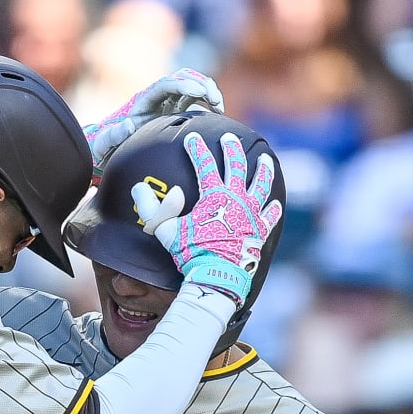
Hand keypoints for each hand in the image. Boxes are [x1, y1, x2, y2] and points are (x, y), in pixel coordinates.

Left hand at [83, 68, 223, 174]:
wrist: (109, 149)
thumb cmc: (107, 147)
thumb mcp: (106, 143)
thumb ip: (114, 135)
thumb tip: (128, 125)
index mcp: (142, 101)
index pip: (165, 85)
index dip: (182, 85)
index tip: (198, 93)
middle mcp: (156, 97)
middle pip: (182, 78)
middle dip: (200, 84)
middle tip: (214, 100)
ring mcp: (167, 102)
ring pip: (192, 84)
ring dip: (208, 90)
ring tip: (219, 107)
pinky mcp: (175, 109)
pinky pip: (195, 98)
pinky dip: (207, 101)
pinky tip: (218, 113)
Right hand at [132, 130, 282, 306]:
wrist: (216, 275)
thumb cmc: (190, 252)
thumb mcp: (164, 230)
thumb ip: (150, 208)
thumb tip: (138, 188)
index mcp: (214, 195)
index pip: (204, 164)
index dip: (197, 149)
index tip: (192, 138)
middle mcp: (236, 198)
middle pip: (236, 166)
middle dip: (231, 149)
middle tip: (229, 138)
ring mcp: (251, 213)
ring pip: (261, 184)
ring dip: (263, 169)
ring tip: (265, 158)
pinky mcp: (259, 230)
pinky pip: (269, 215)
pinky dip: (272, 208)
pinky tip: (274, 202)